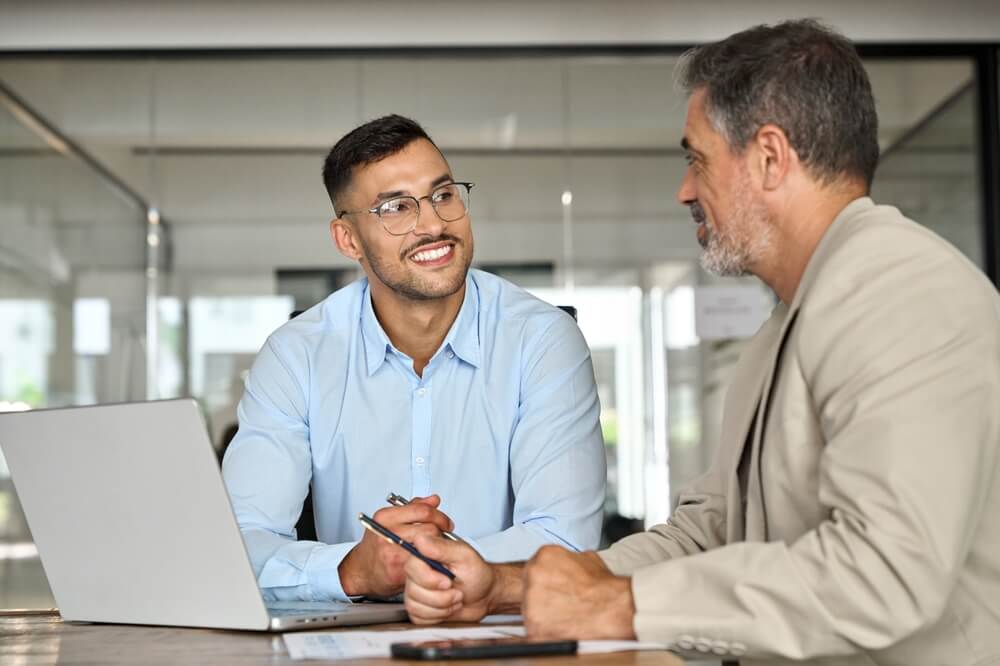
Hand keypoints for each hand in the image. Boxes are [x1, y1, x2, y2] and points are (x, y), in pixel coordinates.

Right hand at [339, 495, 453, 597]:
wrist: (362, 571)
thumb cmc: (377, 545)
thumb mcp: (390, 520)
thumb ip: (413, 507)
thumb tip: (434, 499)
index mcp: (385, 517)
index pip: (422, 510)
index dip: (440, 516)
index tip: (445, 523)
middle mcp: (388, 532)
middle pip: (429, 528)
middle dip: (441, 532)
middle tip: (444, 536)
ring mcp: (393, 551)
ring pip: (430, 545)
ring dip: (439, 547)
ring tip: (437, 547)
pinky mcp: (398, 570)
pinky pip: (426, 563)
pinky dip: (433, 561)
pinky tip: (432, 560)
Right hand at [404, 534, 510, 623]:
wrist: (484, 596)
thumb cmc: (477, 574)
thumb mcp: (465, 556)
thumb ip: (442, 548)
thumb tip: (420, 539)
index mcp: (427, 556)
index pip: (412, 566)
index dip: (429, 578)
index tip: (448, 582)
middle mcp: (418, 573)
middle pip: (413, 589)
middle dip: (441, 596)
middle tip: (458, 591)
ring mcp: (416, 591)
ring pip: (415, 605)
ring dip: (442, 606)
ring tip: (456, 598)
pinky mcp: (418, 608)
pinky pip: (418, 618)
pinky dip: (438, 616)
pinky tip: (448, 608)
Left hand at [523, 546, 635, 639]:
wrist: (613, 608)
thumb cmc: (604, 587)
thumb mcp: (587, 558)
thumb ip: (568, 560)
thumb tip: (566, 565)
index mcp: (544, 556)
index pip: (534, 568)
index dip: (545, 582)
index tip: (553, 590)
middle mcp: (533, 575)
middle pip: (528, 588)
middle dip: (542, 598)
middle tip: (560, 604)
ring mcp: (530, 601)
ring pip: (530, 610)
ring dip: (543, 616)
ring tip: (564, 617)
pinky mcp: (533, 627)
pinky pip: (534, 631)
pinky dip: (546, 634)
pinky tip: (562, 629)